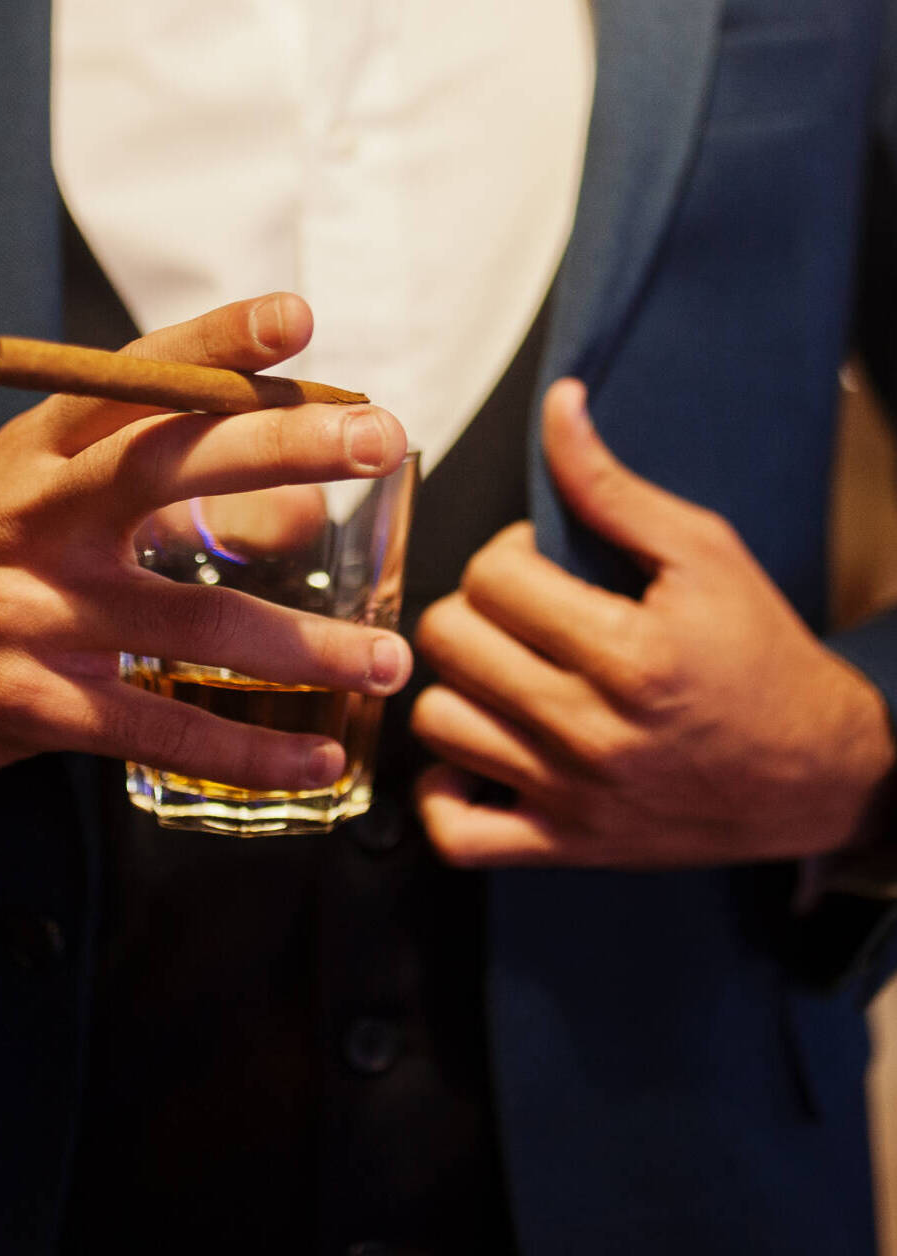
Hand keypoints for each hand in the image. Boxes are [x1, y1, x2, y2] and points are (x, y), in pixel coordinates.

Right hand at [0, 294, 410, 787]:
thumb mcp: (37, 493)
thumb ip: (157, 485)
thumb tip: (306, 505)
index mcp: (36, 450)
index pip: (132, 377)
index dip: (214, 342)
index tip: (297, 316)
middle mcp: (34, 515)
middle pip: (164, 463)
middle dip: (281, 446)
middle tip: (382, 439)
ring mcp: (30, 610)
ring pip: (189, 618)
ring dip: (303, 643)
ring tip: (388, 656)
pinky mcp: (28, 701)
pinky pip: (157, 726)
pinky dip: (245, 750)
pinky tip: (315, 759)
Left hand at [413, 380, 896, 867]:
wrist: (817, 773)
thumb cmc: (760, 654)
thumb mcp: (704, 552)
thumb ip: (611, 484)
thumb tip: (558, 406)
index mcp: (630, 654)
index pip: (492, 578)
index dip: (508, 554)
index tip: (542, 565)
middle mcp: (592, 732)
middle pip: (450, 643)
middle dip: (474, 609)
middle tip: (518, 614)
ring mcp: (572, 798)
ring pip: (437, 725)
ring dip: (458, 687)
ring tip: (501, 673)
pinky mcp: (563, 848)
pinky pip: (457, 833)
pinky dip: (448, 791)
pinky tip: (483, 750)